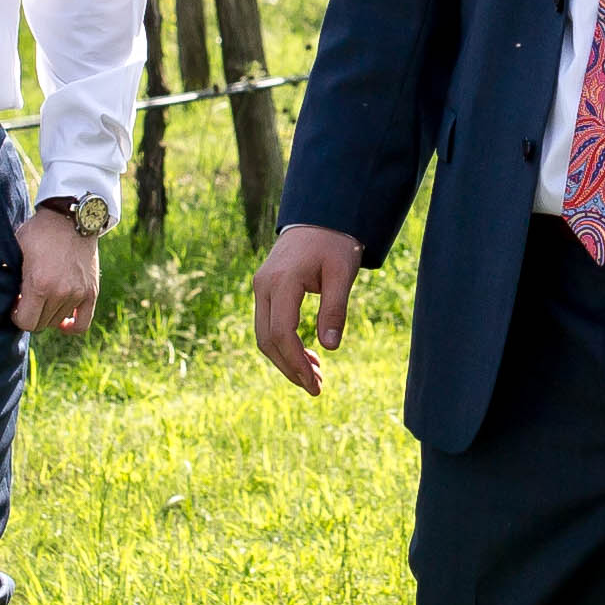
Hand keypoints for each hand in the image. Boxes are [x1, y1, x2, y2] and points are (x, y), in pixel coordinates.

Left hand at [12, 204, 102, 338]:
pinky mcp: (91, 291)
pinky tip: (63, 322)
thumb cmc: (39, 232)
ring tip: (43, 298)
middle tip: (28, 299)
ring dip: (47, 315)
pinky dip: (71, 327)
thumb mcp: (17, 251)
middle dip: (31, 315)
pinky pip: (82, 323)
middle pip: (41, 324)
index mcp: (39, 285)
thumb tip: (7, 298)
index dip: (17, 316)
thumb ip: (13, 278)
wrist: (70, 218)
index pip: (25, 322)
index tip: (15, 305)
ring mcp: (78, 293)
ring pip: (57, 321)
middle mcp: (60, 293)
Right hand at [253, 223, 364, 394]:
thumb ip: (335, 309)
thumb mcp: (343, 273)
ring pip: (264, 335)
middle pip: (267, 339)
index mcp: (283, 281)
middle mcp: (264, 285)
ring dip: (286, 360)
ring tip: (315, 377)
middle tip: (316, 388)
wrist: (320, 215)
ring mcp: (261, 287)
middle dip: (290, 368)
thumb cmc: (335, 243)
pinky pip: (269, 324)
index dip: (296, 363)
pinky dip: (284, 345)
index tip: (315, 384)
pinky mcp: (265, 289)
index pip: (281, 333)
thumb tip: (330, 347)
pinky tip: (307, 357)